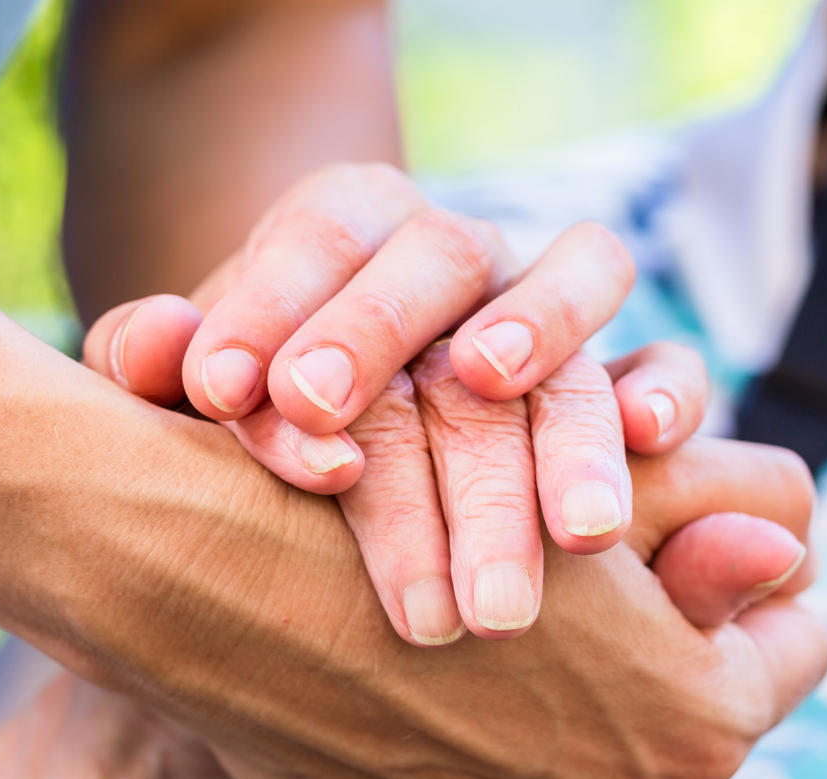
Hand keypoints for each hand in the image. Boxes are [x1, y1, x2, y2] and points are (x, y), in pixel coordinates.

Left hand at [81, 163, 710, 641]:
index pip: (321, 233)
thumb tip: (160, 352)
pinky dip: (666, 392)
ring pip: (571, 309)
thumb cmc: (263, 404)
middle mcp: (458, 251)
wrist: (346, 428)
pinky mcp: (619, 371)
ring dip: (552, 408)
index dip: (278, 304)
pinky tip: (646, 445)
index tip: (234, 396)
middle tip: (333, 455)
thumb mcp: (199, 381)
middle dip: (383, 347)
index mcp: (353, 223)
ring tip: (543, 507)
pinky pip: (665, 361)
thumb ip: (162, 359)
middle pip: (437, 262)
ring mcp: (547, 304)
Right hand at [184, 432, 826, 778]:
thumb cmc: (422, 508)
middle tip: (596, 583)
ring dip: (567, 715)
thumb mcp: (579, 504)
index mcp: (700, 721)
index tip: (704, 543)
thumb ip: (710, 544)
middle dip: (659, 659)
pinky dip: (481, 765)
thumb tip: (791, 556)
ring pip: (591, 772)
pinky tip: (431, 691)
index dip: (751, 582)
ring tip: (503, 629)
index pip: (796, 646)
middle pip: (691, 722)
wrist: (236, 585)